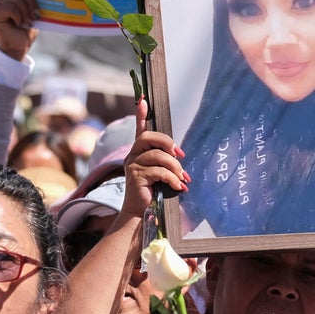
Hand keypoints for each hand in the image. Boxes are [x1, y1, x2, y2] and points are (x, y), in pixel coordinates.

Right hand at [120, 98, 188, 218]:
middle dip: (167, 143)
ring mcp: (132, 166)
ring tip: (182, 178)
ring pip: (158, 157)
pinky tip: (178, 187)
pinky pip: (159, 172)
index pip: (139, 129)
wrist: (140, 214)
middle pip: (149, 137)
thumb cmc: (153, 193)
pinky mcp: (135, 177)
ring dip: (175, 167)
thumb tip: (180, 154)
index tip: (144, 99)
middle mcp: (132, 156)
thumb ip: (166, 161)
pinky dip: (173, 179)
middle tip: (180, 155)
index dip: (141, 114)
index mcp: (138, 153)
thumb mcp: (161, 173)